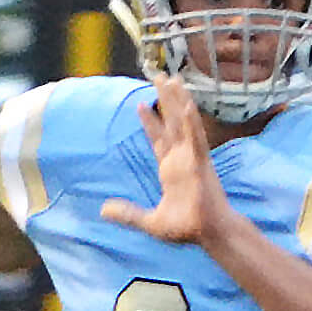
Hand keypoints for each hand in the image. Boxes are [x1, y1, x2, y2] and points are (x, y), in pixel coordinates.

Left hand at [99, 77, 235, 249]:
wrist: (208, 234)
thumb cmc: (186, 228)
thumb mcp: (150, 222)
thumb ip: (128, 214)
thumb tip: (103, 210)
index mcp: (171, 170)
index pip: (159, 139)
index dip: (150, 121)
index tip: (142, 103)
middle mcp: (182, 159)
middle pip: (171, 122)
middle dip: (165, 100)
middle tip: (159, 76)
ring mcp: (192, 158)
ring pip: (183, 123)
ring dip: (178, 101)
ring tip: (173, 79)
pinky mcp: (201, 163)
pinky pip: (196, 138)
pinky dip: (191, 122)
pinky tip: (187, 105)